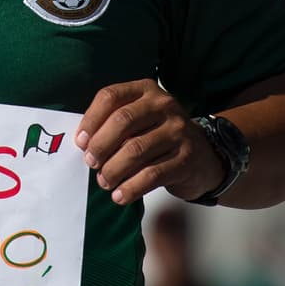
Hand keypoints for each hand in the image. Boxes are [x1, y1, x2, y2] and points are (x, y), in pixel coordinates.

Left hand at [76, 79, 225, 204]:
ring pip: (135, 150)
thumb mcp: (140, 120)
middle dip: (100, 145)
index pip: (110, 97)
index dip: (90, 120)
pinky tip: (120, 195)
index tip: (80, 142)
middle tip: (90, 162)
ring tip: (104, 181)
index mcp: (145, 90)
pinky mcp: (186, 158)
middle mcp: (164, 105)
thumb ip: (113, 123)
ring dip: (113, 169)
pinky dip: (131, 187)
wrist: (204, 157)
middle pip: (122, 121)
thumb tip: (83, 143)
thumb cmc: (158, 137)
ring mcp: (178, 131)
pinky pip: (152, 174)